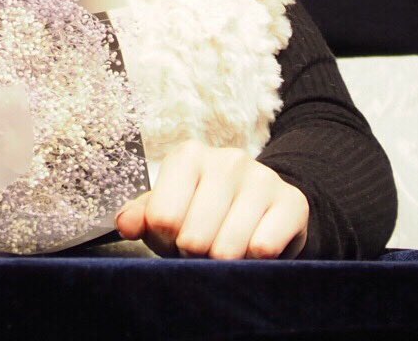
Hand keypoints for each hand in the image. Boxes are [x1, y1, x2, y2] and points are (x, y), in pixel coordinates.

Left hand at [117, 144, 308, 259]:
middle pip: (195, 238)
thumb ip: (141, 215)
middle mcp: (227, 159)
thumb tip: (125, 224)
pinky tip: (254, 248)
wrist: (264, 207)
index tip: (176, 237)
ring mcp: (263, 178)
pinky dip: (255, 262)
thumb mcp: (169, 210)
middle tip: (203, 248)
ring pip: (229, 248)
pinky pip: (264, 249)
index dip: (165, 241)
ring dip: (224, 262)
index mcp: (188, 156)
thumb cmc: (204, 211)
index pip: (163, 218)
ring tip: (227, 248)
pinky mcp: (292, 202)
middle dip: (195, 255)